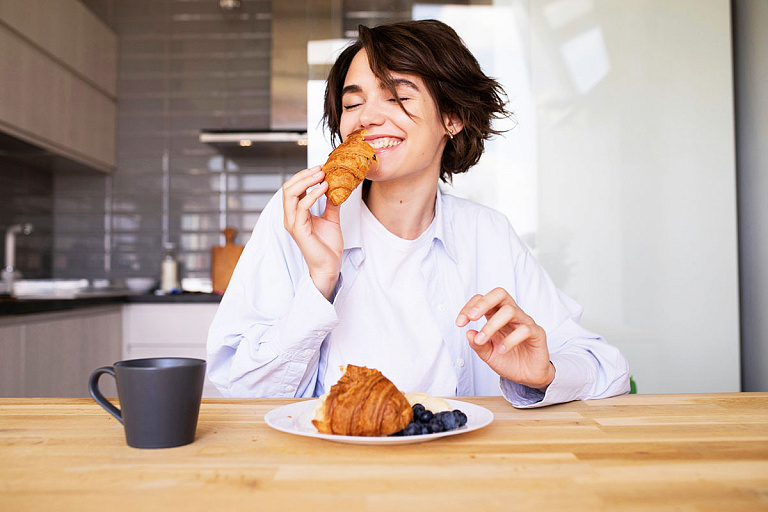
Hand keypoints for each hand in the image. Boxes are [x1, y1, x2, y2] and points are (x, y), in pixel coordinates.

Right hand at [282, 166, 341, 299]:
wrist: (330, 266)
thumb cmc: (327, 246)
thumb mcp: (331, 219)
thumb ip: (330, 203)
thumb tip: (335, 187)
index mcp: (296, 214)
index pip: (292, 188)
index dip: (304, 176)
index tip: (320, 168)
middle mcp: (290, 217)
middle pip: (288, 188)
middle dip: (303, 175)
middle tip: (320, 168)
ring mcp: (293, 223)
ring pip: (290, 194)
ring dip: (307, 181)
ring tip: (322, 175)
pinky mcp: (299, 230)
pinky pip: (302, 206)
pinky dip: (313, 194)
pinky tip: (324, 188)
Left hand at [456, 288, 554, 390]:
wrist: (527, 377)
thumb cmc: (507, 360)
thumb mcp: (487, 354)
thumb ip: (477, 344)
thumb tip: (468, 333)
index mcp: (496, 315)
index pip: (483, 299)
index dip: (469, 307)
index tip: (460, 323)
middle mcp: (511, 314)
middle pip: (500, 293)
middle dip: (483, 303)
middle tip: (471, 318)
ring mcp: (525, 322)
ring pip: (510, 310)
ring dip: (492, 325)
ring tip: (483, 340)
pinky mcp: (537, 333)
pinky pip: (525, 329)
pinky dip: (510, 340)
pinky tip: (502, 350)